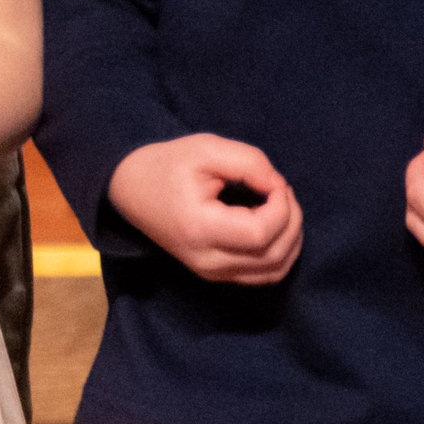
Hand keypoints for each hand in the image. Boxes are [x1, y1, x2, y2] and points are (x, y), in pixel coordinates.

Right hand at [107, 134, 301, 283]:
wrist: (131, 190)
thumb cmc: (167, 165)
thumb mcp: (206, 148)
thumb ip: (249, 162)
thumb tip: (278, 187)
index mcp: (199, 228)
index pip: (261, 234)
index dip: (282, 207)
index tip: (274, 181)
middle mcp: (206, 260)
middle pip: (273, 256)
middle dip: (292, 221)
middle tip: (282, 189)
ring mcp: (210, 273)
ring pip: (273, 271)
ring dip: (291, 240)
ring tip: (282, 207)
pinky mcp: (216, 275)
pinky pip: (263, 275)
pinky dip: (281, 253)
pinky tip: (275, 227)